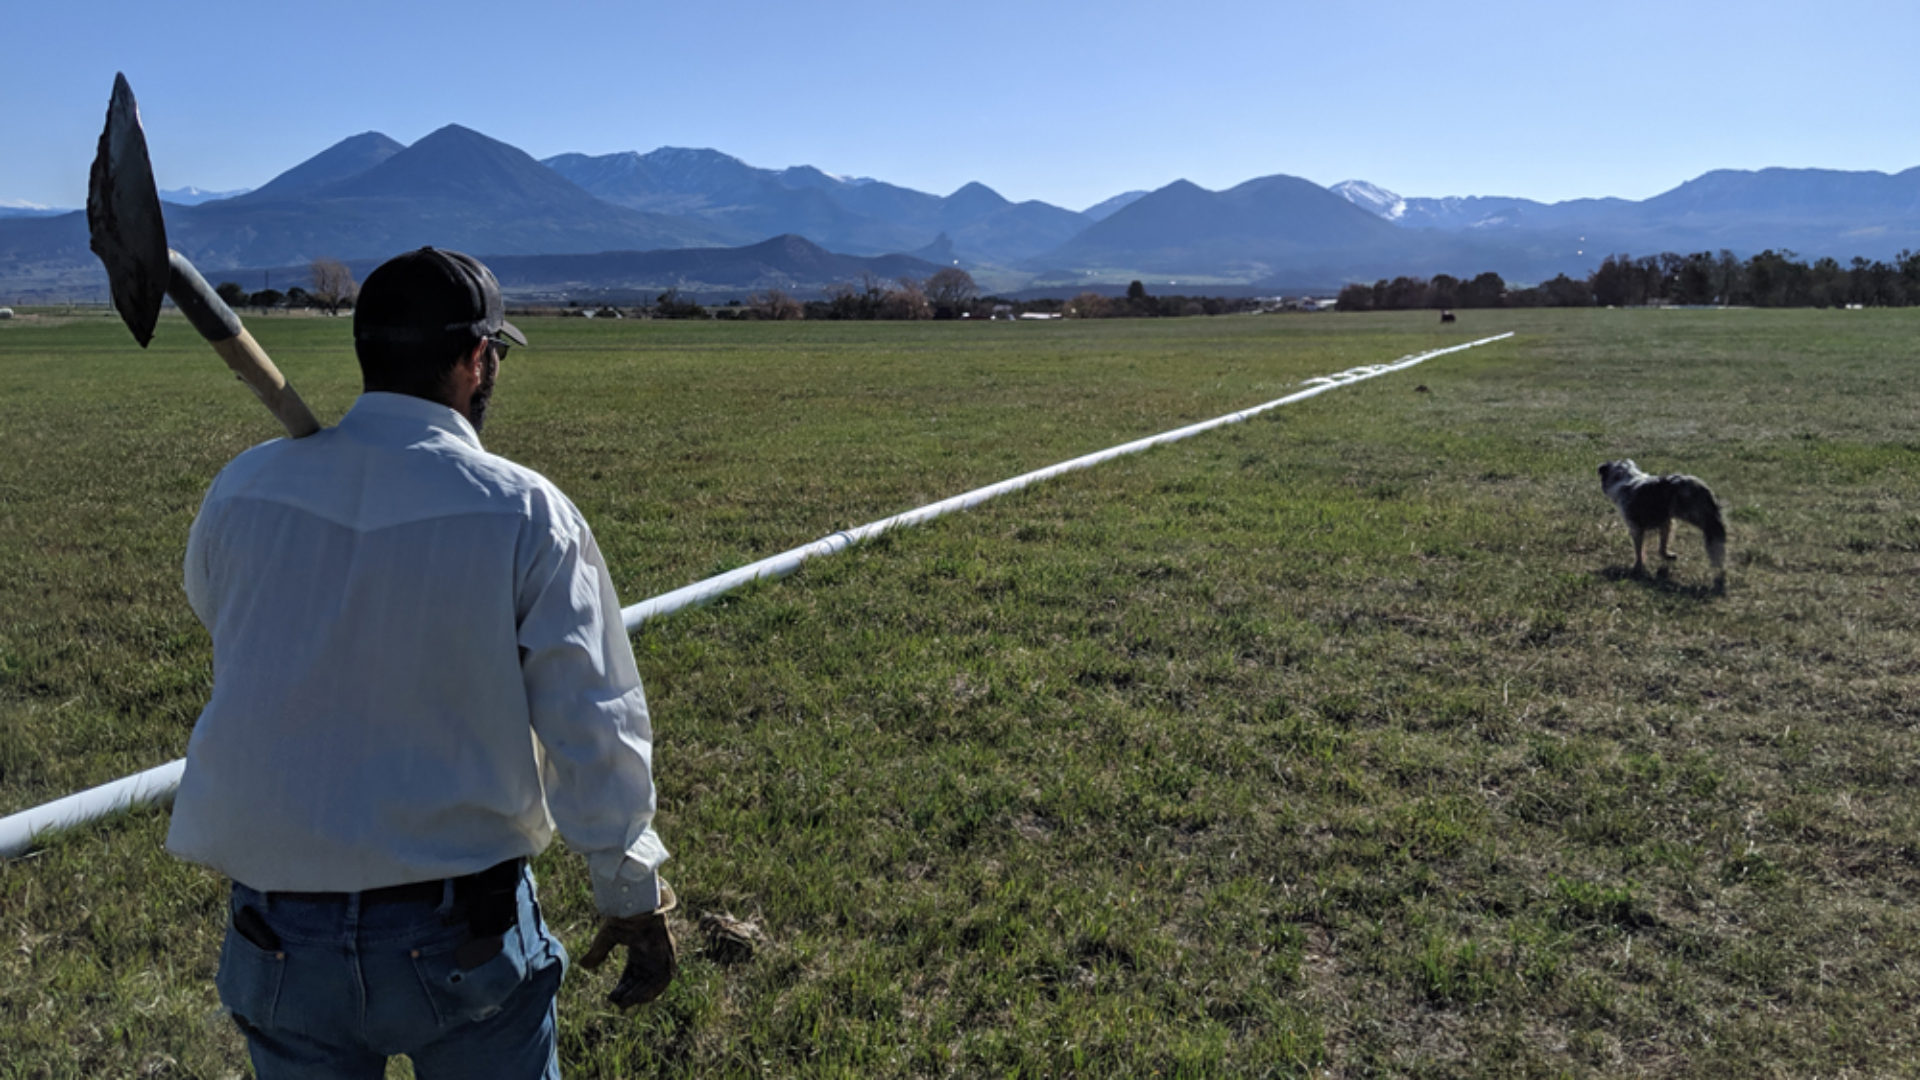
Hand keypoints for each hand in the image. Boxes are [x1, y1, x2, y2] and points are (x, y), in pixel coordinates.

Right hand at [578, 881, 677, 1008]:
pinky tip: (641, 997)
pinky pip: (665, 978)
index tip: (612, 997)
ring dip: (641, 994)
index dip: (623, 987)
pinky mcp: (669, 954)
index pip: (632, 975)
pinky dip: (654, 989)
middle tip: (618, 1003)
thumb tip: (583, 965)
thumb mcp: (607, 937)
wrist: (638, 905)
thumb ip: (598, 952)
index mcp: (639, 949)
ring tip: (627, 1003)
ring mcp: (661, 955)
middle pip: (642, 981)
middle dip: (630, 993)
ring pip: (653, 982)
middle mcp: (651, 954)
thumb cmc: (624, 917)